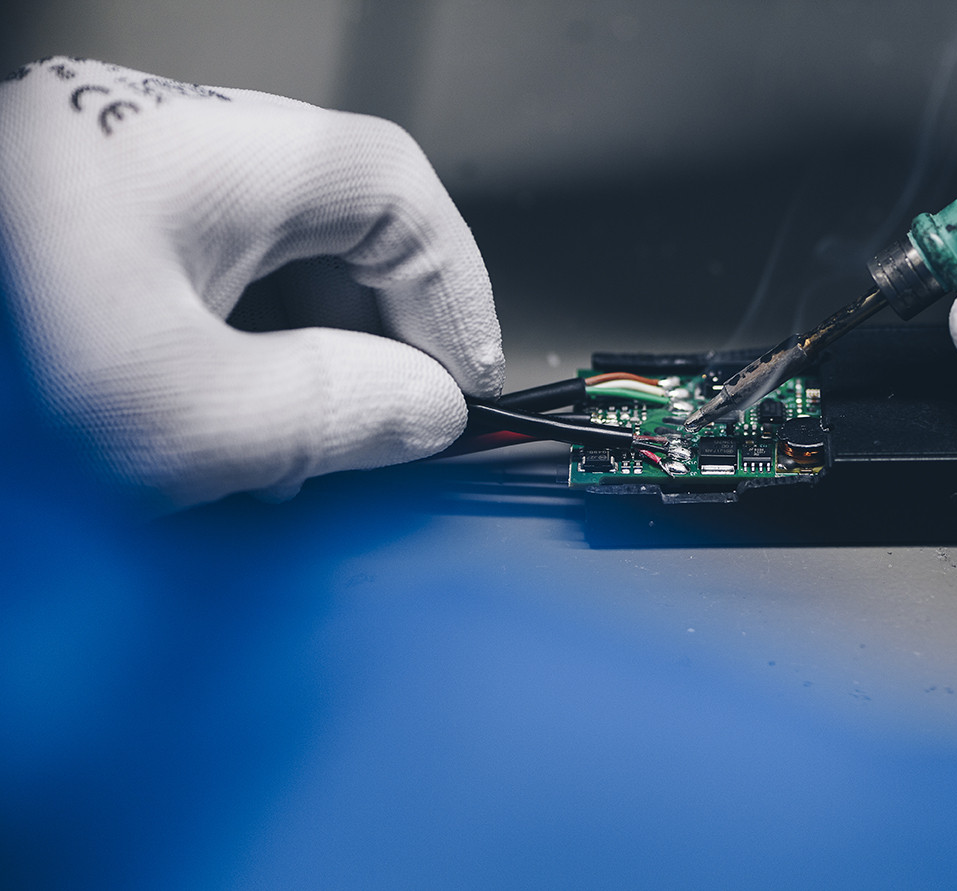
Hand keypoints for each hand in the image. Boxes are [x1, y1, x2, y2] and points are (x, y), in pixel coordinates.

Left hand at [0, 57, 502, 509]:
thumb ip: (333, 413)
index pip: (390, 186)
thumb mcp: (179, 420)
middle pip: (333, 220)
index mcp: (190, 152)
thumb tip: (422, 410)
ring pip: (269, 258)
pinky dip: (239, 355)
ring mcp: (108, 192)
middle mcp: (149, 149)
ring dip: (306, 349)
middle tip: (387, 421)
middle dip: (376, 326)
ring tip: (293, 443)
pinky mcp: (75, 243)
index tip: (464, 376)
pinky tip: (220, 424)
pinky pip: (203, 284)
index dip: (452, 283)